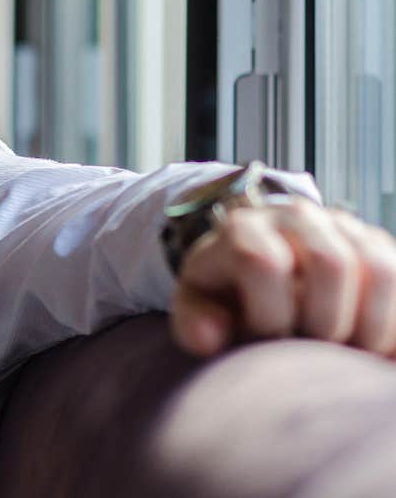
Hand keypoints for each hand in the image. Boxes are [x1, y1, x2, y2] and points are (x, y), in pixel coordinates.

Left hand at [170, 199, 395, 356]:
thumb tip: (210, 338)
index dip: (269, 315)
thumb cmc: (227, 299)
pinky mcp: (378, 243)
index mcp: (242, 228)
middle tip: (312, 353)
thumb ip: (193, 324)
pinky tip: (372, 343)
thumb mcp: (198, 310)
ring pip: (380, 267)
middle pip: (332, 262)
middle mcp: (295, 214)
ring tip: (345, 352)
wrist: (258, 271)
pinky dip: (393, 320)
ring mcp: (342, 224)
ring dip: (370, 323)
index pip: (263, 262)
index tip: (264, 342)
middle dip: (325, 322)